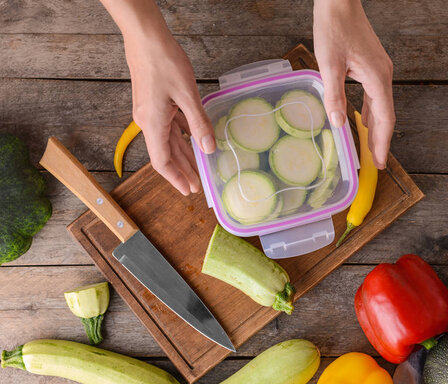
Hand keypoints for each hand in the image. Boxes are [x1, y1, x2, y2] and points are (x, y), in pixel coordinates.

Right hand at [125, 32, 214, 194]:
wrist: (146, 38)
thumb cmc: (164, 62)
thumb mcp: (188, 95)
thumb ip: (199, 124)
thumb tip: (209, 148)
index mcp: (153, 124)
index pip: (162, 162)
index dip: (176, 178)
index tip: (188, 190)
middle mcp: (148, 122)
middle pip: (166, 154)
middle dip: (183, 171)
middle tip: (197, 185)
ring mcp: (149, 113)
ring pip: (168, 141)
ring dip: (183, 155)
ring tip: (197, 168)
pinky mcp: (153, 104)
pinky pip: (169, 127)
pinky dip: (181, 137)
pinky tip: (193, 141)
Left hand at [313, 0, 394, 168]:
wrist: (339, 2)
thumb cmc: (334, 28)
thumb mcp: (329, 64)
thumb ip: (334, 96)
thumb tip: (338, 123)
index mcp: (377, 78)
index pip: (384, 119)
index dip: (382, 143)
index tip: (378, 162)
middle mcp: (383, 75)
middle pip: (385, 116)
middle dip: (380, 140)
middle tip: (374, 161)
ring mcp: (379, 70)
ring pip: (380, 106)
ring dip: (374, 127)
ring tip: (369, 147)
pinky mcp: (372, 66)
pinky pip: (374, 95)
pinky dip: (370, 112)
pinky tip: (362, 120)